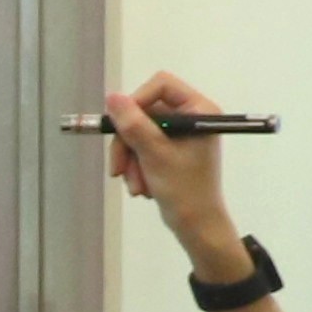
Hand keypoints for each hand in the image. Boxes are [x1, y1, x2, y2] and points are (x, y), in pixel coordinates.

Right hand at [104, 74, 250, 271]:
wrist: (197, 226)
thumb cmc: (185, 190)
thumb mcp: (155, 155)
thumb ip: (134, 124)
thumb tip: (112, 97)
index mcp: (199, 110)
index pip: (160, 85)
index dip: (137, 101)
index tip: (122, 125)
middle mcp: (191, 117)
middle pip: (144, 112)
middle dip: (129, 144)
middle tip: (118, 170)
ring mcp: (180, 135)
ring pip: (139, 132)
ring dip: (130, 160)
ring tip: (136, 186)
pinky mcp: (171, 150)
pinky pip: (143, 148)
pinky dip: (136, 167)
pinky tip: (141, 187)